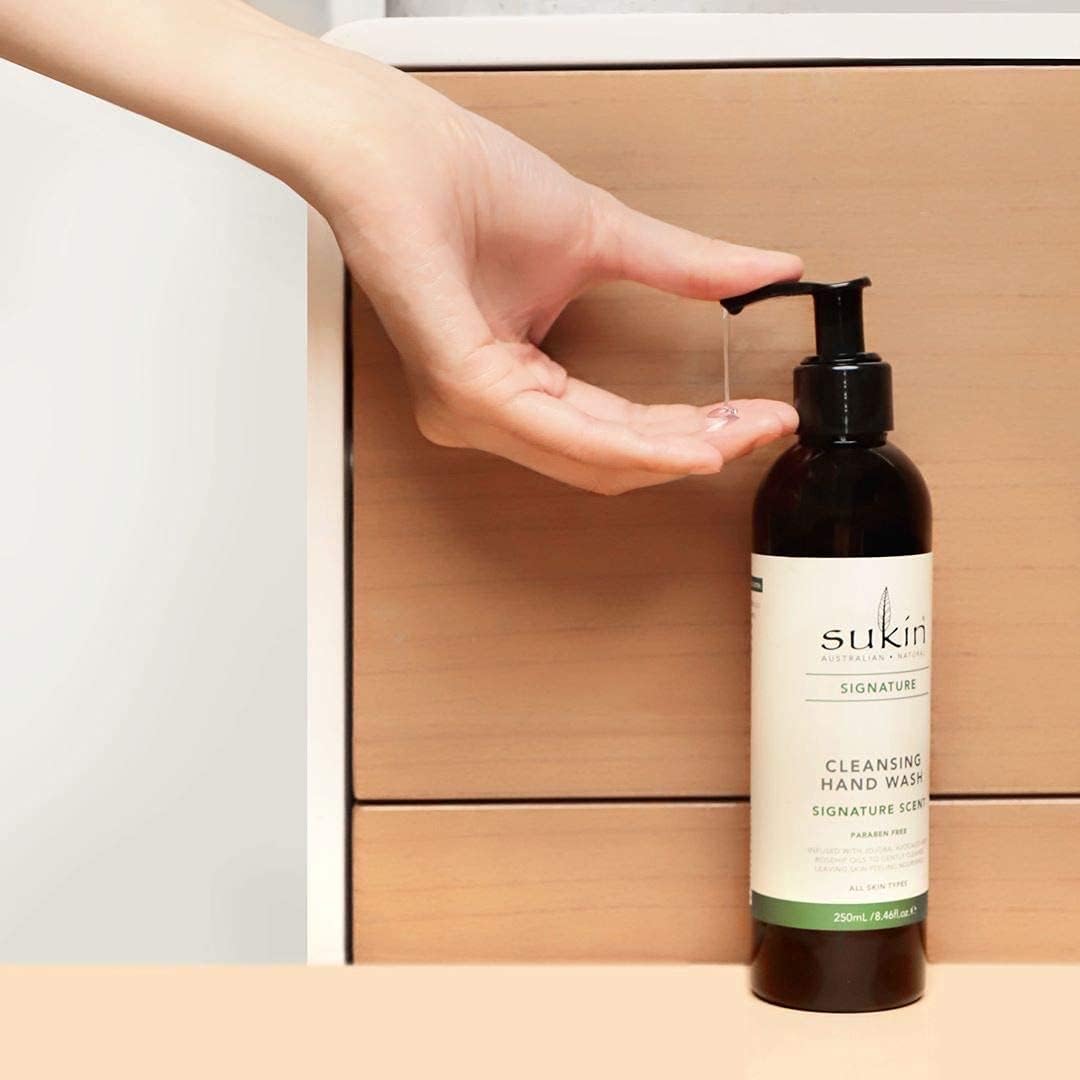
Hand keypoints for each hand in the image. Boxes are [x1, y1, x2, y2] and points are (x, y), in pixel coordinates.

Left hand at [317, 67, 801, 493]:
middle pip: (613, 458)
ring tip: (740, 432)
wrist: (400, 147)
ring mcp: (473, 408)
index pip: (618, 426)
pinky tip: (689, 443)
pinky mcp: (464, 390)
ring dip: (677, 453)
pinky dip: (632, 445)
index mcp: (516, 382)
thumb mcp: (602, 238)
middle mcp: (492, 409)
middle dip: (698, 448)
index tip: (760, 415)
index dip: (695, 429)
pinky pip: (562, 438)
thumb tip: (769, 271)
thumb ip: (683, 271)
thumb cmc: (468, 184)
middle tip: (763, 427)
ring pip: (595, 460)